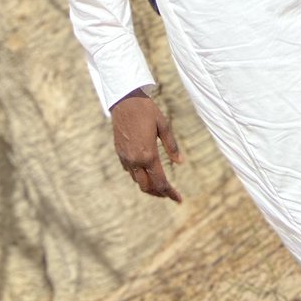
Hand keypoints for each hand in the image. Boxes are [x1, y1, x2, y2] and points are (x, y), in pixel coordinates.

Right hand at [110, 88, 183, 202]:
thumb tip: (180, 162)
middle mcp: (135, 160)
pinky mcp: (119, 152)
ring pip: (137, 180)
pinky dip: (139, 175)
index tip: (179, 200)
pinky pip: (129, 171)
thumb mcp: (163, 125)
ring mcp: (125, 157)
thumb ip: (171, 146)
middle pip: (147, 187)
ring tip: (159, 184)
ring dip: (148, 185)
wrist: (124, 100)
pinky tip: (145, 170)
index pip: (161, 182)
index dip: (171, 193)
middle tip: (170, 194)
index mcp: (148, 155)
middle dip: (159, 193)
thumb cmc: (146, 110)